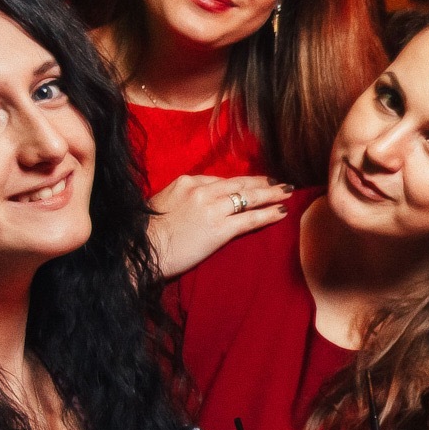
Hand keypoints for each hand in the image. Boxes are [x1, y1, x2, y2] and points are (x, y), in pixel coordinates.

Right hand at [148, 174, 290, 278]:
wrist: (141, 248)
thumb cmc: (145, 232)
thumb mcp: (161, 203)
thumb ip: (181, 198)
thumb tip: (191, 203)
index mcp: (187, 182)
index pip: (219, 181)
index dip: (239, 183)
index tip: (251, 184)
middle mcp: (202, 190)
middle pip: (239, 183)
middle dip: (262, 182)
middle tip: (278, 182)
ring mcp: (213, 208)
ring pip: (249, 197)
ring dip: (271, 194)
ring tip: (287, 193)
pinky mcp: (220, 229)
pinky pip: (250, 218)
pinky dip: (268, 214)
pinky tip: (281, 212)